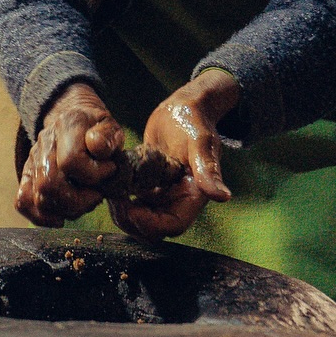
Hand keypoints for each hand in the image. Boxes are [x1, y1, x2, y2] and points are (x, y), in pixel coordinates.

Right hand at [15, 83, 123, 227]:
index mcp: (68, 126)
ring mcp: (33, 159)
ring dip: (66, 210)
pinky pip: (23, 201)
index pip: (70, 160)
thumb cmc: (97, 130)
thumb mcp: (111, 126)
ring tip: (84, 201)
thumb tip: (96, 147)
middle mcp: (46, 142)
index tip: (109, 170)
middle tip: (96, 194)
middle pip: (49, 184)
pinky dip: (42, 217)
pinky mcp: (27, 174)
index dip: (94, 174)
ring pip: (39, 198)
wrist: (76, 118)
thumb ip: (109, 137)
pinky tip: (61, 216)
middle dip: (79, 200)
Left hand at [109, 70, 238, 240]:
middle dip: (132, 220)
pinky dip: (121, 199)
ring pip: (140, 219)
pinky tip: (112, 184)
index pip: (173, 225)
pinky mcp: (149, 187)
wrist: (180, 108)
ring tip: (111, 191)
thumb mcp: (200, 141)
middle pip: (154, 228)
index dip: (151, 224)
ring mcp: (163, 195)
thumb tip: (223, 196)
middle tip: (115, 200)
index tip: (131, 209)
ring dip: (124, 212)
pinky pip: (133, 203)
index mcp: (194, 194)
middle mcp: (179, 200)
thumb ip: (208, 169)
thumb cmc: (193, 120)